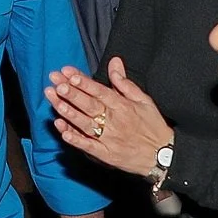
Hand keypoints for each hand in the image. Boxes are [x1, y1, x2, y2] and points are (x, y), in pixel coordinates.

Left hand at [46, 58, 173, 176]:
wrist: (162, 155)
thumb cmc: (153, 125)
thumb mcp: (143, 100)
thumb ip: (125, 82)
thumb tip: (114, 62)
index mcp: (122, 106)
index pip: (99, 91)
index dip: (83, 82)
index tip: (68, 73)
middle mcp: (114, 121)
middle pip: (89, 105)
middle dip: (71, 93)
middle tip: (56, 83)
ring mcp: (108, 138)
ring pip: (84, 123)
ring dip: (68, 112)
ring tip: (54, 101)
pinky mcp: (105, 154)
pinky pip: (88, 145)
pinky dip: (75, 139)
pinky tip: (62, 130)